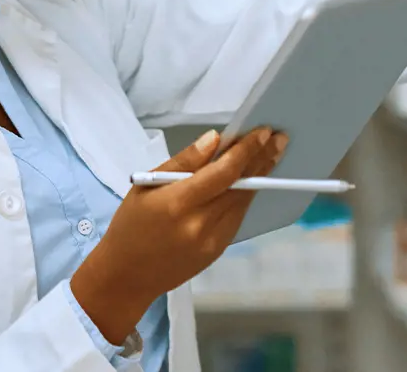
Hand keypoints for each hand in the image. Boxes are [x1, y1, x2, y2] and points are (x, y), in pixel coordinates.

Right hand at [72, 127, 286, 342]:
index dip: (246, 150)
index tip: (262, 132)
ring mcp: (212, 240)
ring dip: (259, 176)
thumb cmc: (130, 226)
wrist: (127, 275)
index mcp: (178, 203)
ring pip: (244, 201)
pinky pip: (237, 216)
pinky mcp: (218, 251)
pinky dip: (245, 195)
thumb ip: (183, 161)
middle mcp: (200, 223)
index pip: (223, 172)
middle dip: (262, 159)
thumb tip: (214, 139)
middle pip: (241, 185)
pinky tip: (251, 180)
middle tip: (278, 138)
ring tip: (271, 154)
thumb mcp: (146, 186)